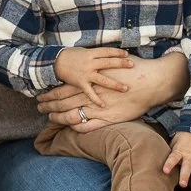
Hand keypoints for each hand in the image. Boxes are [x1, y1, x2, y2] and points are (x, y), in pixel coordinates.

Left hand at [38, 51, 189, 132]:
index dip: (50, 94)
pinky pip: (88, 126)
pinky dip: (77, 127)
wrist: (151, 81)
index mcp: (89, 80)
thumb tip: (88, 65)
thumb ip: (97, 68)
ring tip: (49, 118)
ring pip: (71, 114)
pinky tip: (70, 127)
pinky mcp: (109, 118)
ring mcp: (99, 107)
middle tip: (39, 108)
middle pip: (63, 101)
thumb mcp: (109, 63)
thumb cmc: (132, 70)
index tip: (41, 96)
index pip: (63, 89)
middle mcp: (91, 94)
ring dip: (58, 117)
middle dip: (49, 105)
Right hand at [53, 47, 135, 108]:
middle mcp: (90, 63)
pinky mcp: (81, 83)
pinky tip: (104, 105)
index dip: (118, 52)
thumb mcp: (84, 51)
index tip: (127, 54)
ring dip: (115, 84)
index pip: (107, 51)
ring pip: (103, 79)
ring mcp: (86, 74)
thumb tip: (108, 55)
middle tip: (132, 65)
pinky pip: (90, 92)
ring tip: (126, 88)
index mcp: (91, 53)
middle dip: (121, 64)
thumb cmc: (70, 56)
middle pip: (109, 63)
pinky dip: (96, 99)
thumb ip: (96, 55)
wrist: (55, 62)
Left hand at [163, 131, 190, 190]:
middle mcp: (190, 157)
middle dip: (185, 176)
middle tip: (182, 185)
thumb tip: (155, 164)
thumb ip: (170, 155)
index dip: (169, 164)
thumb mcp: (174, 144)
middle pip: (187, 168)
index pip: (173, 158)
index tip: (165, 171)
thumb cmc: (182, 140)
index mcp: (179, 151)